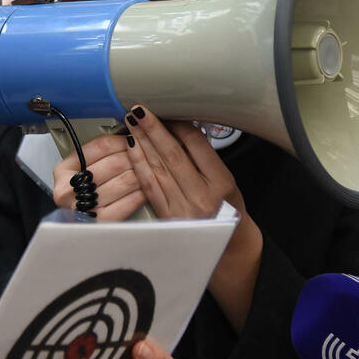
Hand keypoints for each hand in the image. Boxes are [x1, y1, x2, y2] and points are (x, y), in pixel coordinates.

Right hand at [52, 134, 146, 220]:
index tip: (135, 138)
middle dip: (136, 156)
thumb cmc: (81, 195)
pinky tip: (146, 190)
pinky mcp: (99, 223)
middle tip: (149, 154)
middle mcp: (69, 189)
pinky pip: (127, 203)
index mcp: (63, 170)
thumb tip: (128, 137)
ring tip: (151, 170)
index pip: (100, 146)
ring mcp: (83, 207)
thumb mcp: (81, 171)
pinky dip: (140, 194)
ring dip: (142, 174)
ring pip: (124, 181)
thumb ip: (99, 155)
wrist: (74, 232)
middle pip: (114, 163)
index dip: (123, 140)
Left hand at [122, 104, 262, 332]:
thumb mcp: (228, 181)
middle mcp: (202, 195)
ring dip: (141, 143)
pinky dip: (138, 165)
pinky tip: (131, 149)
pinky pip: (148, 185)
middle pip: (172, 155)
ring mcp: (181, 208)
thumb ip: (205, 158)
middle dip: (153, 130)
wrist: (227, 248)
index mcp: (222, 182)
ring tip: (130, 123)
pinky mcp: (165, 217)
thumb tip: (181, 127)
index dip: (178, 125)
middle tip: (139, 110)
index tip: (166, 110)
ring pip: (157, 168)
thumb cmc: (227, 208)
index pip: (197, 145)